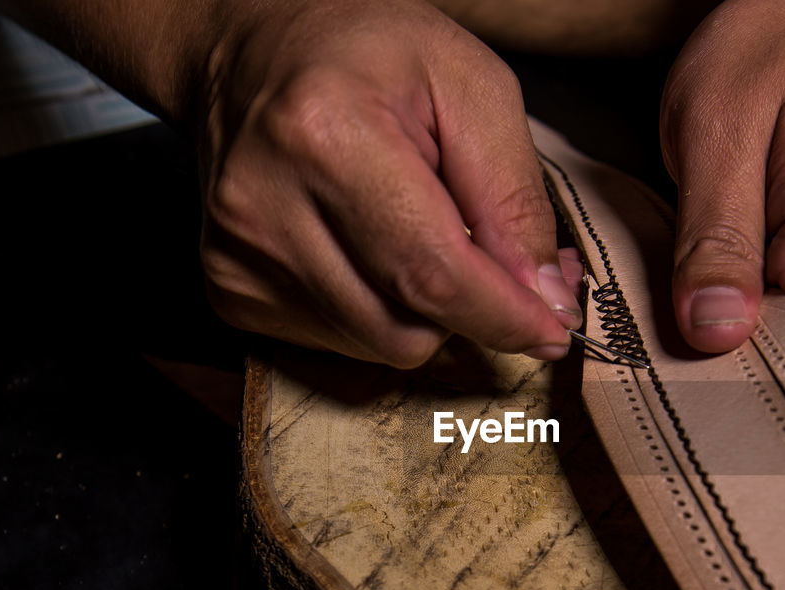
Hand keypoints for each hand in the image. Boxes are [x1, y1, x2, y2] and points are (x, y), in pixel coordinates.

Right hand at [196, 0, 581, 366]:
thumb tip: (545, 297)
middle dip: (471, 310)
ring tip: (417, 231)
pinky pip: (341, 341)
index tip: (553, 333)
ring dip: (422, 310)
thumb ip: (515, 195)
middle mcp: (265, 205)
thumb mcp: (471, 85)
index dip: (505, 316)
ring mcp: (237, 254)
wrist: (250, 49)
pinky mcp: (231, 287)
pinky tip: (369, 246)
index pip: (434, 273)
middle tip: (491, 257)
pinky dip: (377, 308)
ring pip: (379, 345)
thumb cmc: (367, 53)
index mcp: (325, 134)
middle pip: (407, 327)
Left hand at [660, 0, 784, 364]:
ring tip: (711, 277)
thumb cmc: (775, 49)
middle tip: (675, 310)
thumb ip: (716, 237)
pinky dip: (771, 315)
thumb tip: (714, 334)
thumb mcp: (716, 126)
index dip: (731, 374)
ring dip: (752, 334)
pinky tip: (742, 275)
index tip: (672, 358)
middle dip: (734, 354)